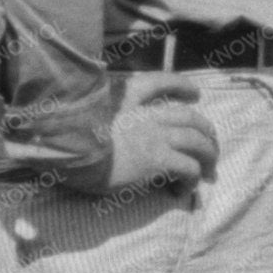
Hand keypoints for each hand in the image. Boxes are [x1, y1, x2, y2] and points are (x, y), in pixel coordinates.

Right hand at [64, 78, 217, 196]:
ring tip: (209, 170)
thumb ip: (97, 113)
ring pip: (198, 141)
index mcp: (124, 97)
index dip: (181, 86)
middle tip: (210, 144)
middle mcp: (146, 114)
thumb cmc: (62, 135)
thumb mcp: (80, 113)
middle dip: (206, 130)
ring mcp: (155, 135)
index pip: (160, 82)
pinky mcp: (158, 158)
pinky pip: (189, 168)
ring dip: (209, 156)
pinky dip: (192, 179)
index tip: (195, 94)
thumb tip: (105, 129)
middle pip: (189, 117)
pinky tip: (181, 190)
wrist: (62, 149)